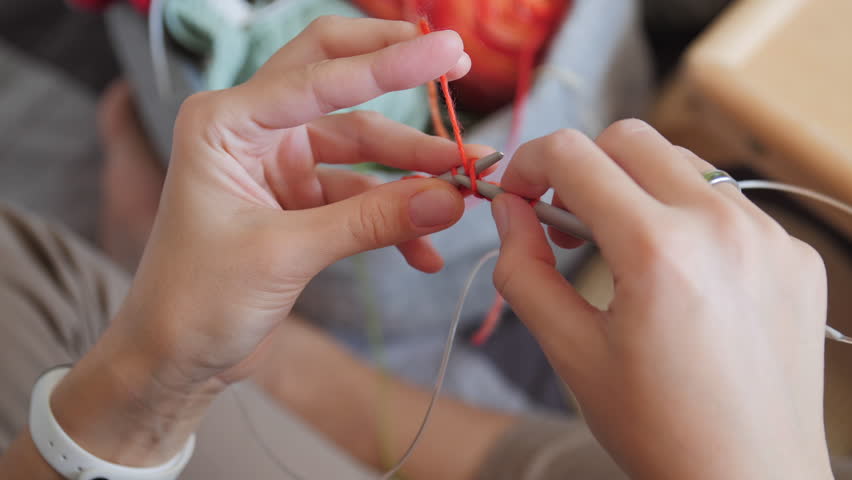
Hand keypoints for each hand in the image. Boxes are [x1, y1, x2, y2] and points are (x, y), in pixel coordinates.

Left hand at [50, 16, 486, 464]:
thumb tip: (450, 198)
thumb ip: (371, 221)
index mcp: (226, 122)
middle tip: (456, 65)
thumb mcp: (286, 254)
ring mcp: (278, 164)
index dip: (392, 64)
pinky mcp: (298, 201)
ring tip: (461, 192)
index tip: (450, 51)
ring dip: (409, 171)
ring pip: (359, 146)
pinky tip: (423, 252)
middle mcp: (252, 130)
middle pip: (336, 80)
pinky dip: (392, 220)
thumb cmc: (197, 301)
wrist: (172, 359)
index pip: (320, 77)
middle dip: (395, 74)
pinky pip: (359, 196)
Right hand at [491, 120, 831, 478]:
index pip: (573, 154)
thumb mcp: (569, 352)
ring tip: (625, 249)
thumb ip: (524, 270)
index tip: (520, 194)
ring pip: (683, 163)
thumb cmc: (658, 429)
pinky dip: (688, 218)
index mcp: (658, 250)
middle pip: (630, 138)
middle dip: (583, 166)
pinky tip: (682, 276)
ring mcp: (769, 237)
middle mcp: (722, 227)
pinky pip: (727, 203)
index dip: (530, 164)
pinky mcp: (796, 254)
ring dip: (637, 188)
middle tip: (568, 221)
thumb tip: (510, 212)